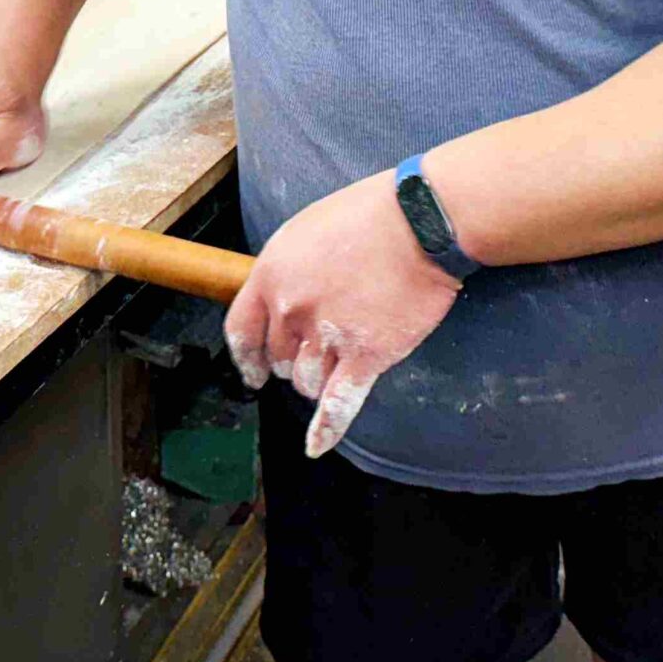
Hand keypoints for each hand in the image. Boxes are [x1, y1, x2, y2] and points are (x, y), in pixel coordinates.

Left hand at [222, 171, 461, 459]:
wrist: (421, 221)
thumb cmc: (369, 215)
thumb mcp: (306, 230)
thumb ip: (288, 270)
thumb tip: (283, 297)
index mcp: (272, 275)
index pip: (242, 330)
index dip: (246, 357)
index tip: (253, 372)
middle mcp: (292, 309)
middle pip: (281, 360)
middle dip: (296, 361)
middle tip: (323, 349)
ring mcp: (327, 335)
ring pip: (307, 383)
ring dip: (319, 381)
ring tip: (343, 362)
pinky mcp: (366, 355)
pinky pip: (339, 403)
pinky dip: (327, 429)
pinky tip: (318, 445)